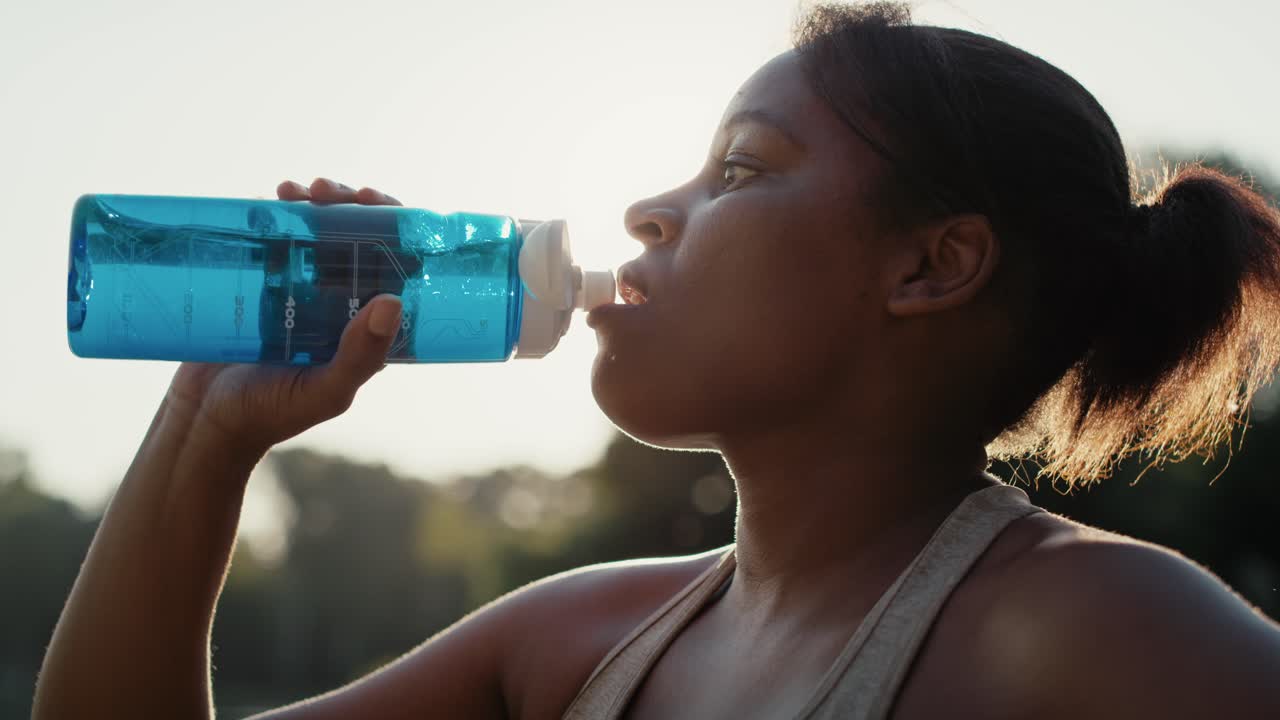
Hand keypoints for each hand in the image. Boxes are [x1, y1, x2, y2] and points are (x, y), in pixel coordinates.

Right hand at [165, 178, 405, 457]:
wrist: (204, 420)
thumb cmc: (272, 414)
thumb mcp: (325, 390)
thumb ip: (361, 356)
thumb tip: (393, 301)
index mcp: (367, 325)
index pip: (394, 265)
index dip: (393, 227)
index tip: (374, 202)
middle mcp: (339, 303)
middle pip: (357, 238)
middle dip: (348, 204)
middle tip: (327, 191)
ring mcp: (298, 290)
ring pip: (317, 232)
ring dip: (312, 203)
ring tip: (293, 191)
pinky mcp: (259, 284)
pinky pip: (274, 240)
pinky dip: (275, 214)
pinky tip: (268, 199)